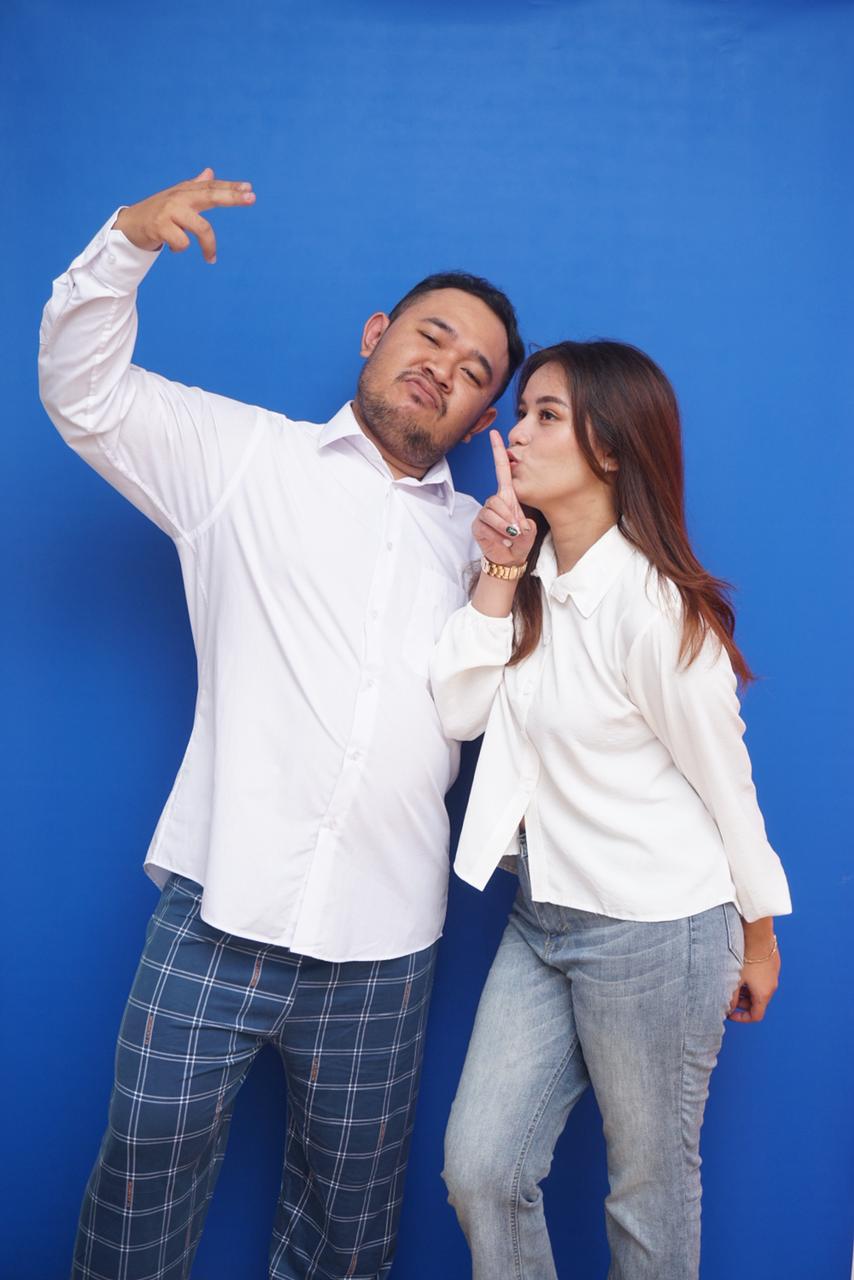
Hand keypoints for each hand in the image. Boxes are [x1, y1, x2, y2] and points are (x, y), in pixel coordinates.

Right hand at [112, 168, 255, 262]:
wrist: (130, 225)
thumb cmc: (158, 213)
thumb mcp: (177, 199)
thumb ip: (195, 187)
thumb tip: (210, 172)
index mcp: (185, 191)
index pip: (212, 187)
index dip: (231, 188)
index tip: (249, 188)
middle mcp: (179, 198)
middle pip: (210, 195)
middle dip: (232, 197)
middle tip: (252, 198)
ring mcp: (169, 211)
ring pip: (202, 228)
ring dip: (208, 247)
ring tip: (211, 259)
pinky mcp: (160, 226)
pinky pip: (183, 243)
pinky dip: (180, 249)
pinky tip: (172, 247)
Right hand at [473, 430, 536, 566]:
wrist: (509, 557)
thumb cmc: (520, 540)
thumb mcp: (528, 530)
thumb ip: (526, 525)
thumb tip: (517, 524)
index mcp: (508, 496)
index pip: (502, 469)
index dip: (498, 452)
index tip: (494, 433)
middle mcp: (494, 500)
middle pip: (499, 499)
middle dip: (510, 517)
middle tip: (517, 531)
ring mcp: (484, 512)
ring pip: (493, 512)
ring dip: (505, 526)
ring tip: (510, 536)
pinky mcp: (477, 523)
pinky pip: (487, 523)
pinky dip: (498, 533)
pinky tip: (502, 540)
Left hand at [727, 947, 780, 1022]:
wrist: (758, 935)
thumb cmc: (746, 957)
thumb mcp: (735, 979)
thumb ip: (731, 997)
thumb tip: (727, 1008)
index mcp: (764, 994)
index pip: (756, 1015)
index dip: (742, 1018)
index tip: (731, 1013)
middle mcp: (772, 986)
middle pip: (758, 1002)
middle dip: (744, 1003)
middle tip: (731, 996)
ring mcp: (774, 974)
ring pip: (760, 989)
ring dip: (748, 990)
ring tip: (735, 981)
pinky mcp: (773, 963)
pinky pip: (764, 977)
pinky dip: (753, 980)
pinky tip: (742, 969)